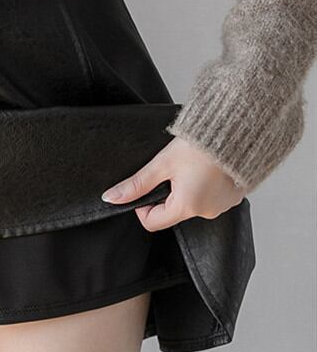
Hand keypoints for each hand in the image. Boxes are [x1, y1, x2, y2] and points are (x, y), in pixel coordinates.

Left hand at [100, 136, 247, 230]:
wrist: (239, 129)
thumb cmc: (202, 144)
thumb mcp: (162, 163)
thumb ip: (136, 184)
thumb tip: (112, 198)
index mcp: (187, 207)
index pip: (152, 222)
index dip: (143, 206)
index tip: (147, 186)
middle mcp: (207, 212)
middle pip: (172, 213)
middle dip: (165, 195)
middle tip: (171, 171)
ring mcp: (223, 206)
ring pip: (190, 205)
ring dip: (184, 190)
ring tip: (190, 167)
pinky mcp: (233, 197)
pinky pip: (209, 198)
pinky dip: (202, 187)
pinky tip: (205, 169)